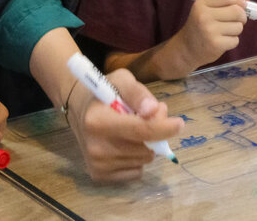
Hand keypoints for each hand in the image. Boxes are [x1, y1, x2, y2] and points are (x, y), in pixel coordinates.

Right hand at [67, 69, 183, 182]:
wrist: (77, 107)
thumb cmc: (103, 91)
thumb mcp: (122, 80)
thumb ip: (139, 94)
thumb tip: (154, 111)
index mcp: (99, 121)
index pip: (140, 131)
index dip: (164, 128)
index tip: (179, 123)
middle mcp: (96, 147)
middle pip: (145, 148)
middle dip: (154, 133)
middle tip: (146, 116)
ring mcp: (97, 164)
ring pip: (143, 160)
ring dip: (145, 145)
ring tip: (131, 128)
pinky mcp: (98, 175)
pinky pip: (136, 171)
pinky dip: (137, 158)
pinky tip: (124, 143)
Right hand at [176, 0, 248, 69]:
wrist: (186, 49)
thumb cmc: (199, 26)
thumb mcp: (206, 8)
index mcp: (201, 4)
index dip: (238, 0)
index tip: (242, 5)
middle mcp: (204, 16)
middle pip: (237, 11)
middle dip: (242, 16)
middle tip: (237, 20)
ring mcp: (209, 31)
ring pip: (238, 26)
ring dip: (236, 29)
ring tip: (225, 32)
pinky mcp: (215, 45)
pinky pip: (235, 40)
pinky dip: (232, 41)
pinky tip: (222, 41)